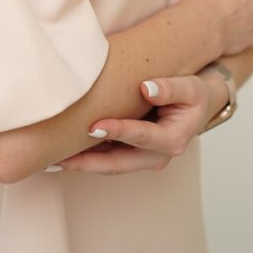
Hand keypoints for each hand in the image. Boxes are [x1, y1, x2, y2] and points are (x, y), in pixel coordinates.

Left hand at [51, 74, 227, 174]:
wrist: (200, 107)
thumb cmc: (194, 95)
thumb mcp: (190, 87)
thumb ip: (170, 88)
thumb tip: (145, 88)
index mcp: (172, 140)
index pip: (140, 137)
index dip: (117, 131)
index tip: (93, 125)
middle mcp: (157, 156)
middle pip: (118, 163)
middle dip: (88, 162)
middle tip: (59, 157)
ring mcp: (144, 159)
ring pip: (110, 165)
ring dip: (83, 163)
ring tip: (52, 159)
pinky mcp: (133, 154)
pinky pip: (108, 159)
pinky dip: (87, 158)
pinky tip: (64, 154)